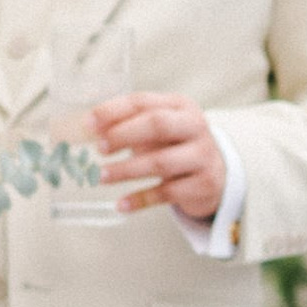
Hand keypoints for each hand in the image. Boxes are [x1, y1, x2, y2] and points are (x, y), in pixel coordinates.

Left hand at [91, 90, 224, 222]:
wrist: (219, 174)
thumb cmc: (177, 145)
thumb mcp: (159, 129)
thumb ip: (128, 125)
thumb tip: (87, 130)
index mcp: (179, 105)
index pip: (142, 102)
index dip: (112, 111)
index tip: (87, 124)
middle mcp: (195, 126)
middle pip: (157, 125)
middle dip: (123, 135)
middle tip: (99, 148)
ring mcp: (203, 156)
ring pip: (160, 162)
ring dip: (126, 170)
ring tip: (101, 176)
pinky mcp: (203, 185)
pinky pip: (166, 193)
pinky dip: (141, 199)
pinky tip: (121, 204)